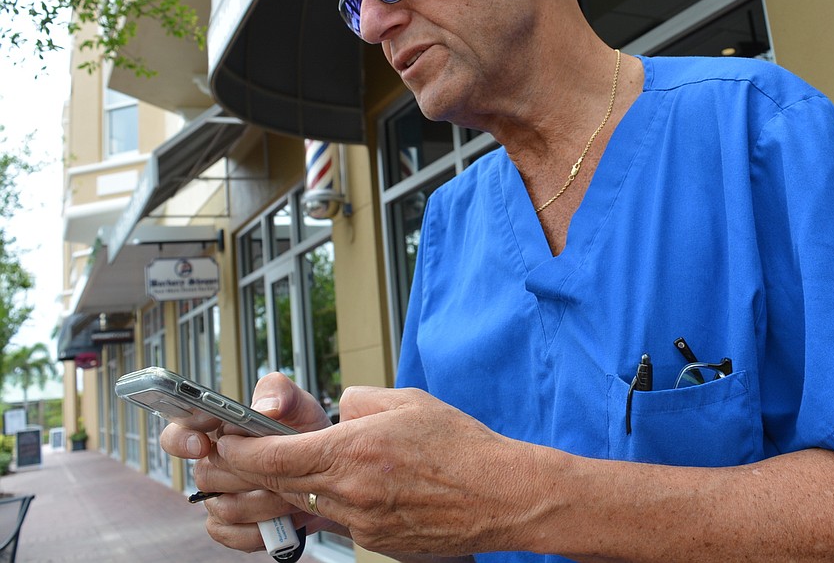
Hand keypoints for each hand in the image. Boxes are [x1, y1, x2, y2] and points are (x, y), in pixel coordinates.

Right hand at [159, 373, 342, 551]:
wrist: (328, 475)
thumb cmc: (307, 435)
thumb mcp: (300, 406)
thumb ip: (279, 393)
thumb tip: (263, 409)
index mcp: (220, 431)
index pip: (179, 433)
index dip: (183, 438)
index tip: (202, 443)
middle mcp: (213, 464)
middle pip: (205, 474)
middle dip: (248, 474)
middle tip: (284, 471)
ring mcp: (218, 497)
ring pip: (223, 506)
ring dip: (264, 502)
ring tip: (295, 493)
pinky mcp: (229, 526)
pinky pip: (230, 533)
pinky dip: (259, 529)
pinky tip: (282, 520)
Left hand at [211, 386, 532, 556]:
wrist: (501, 494)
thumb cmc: (461, 445)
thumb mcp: (406, 401)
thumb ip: (357, 401)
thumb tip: (335, 409)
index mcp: (353, 451)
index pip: (272, 456)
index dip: (239, 450)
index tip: (224, 441)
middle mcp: (350, 493)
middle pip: (278, 485)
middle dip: (248, 472)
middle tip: (231, 459)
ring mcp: (361, 524)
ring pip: (304, 506)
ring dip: (285, 490)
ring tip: (279, 474)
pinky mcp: (376, 542)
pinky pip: (337, 522)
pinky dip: (329, 504)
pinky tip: (342, 489)